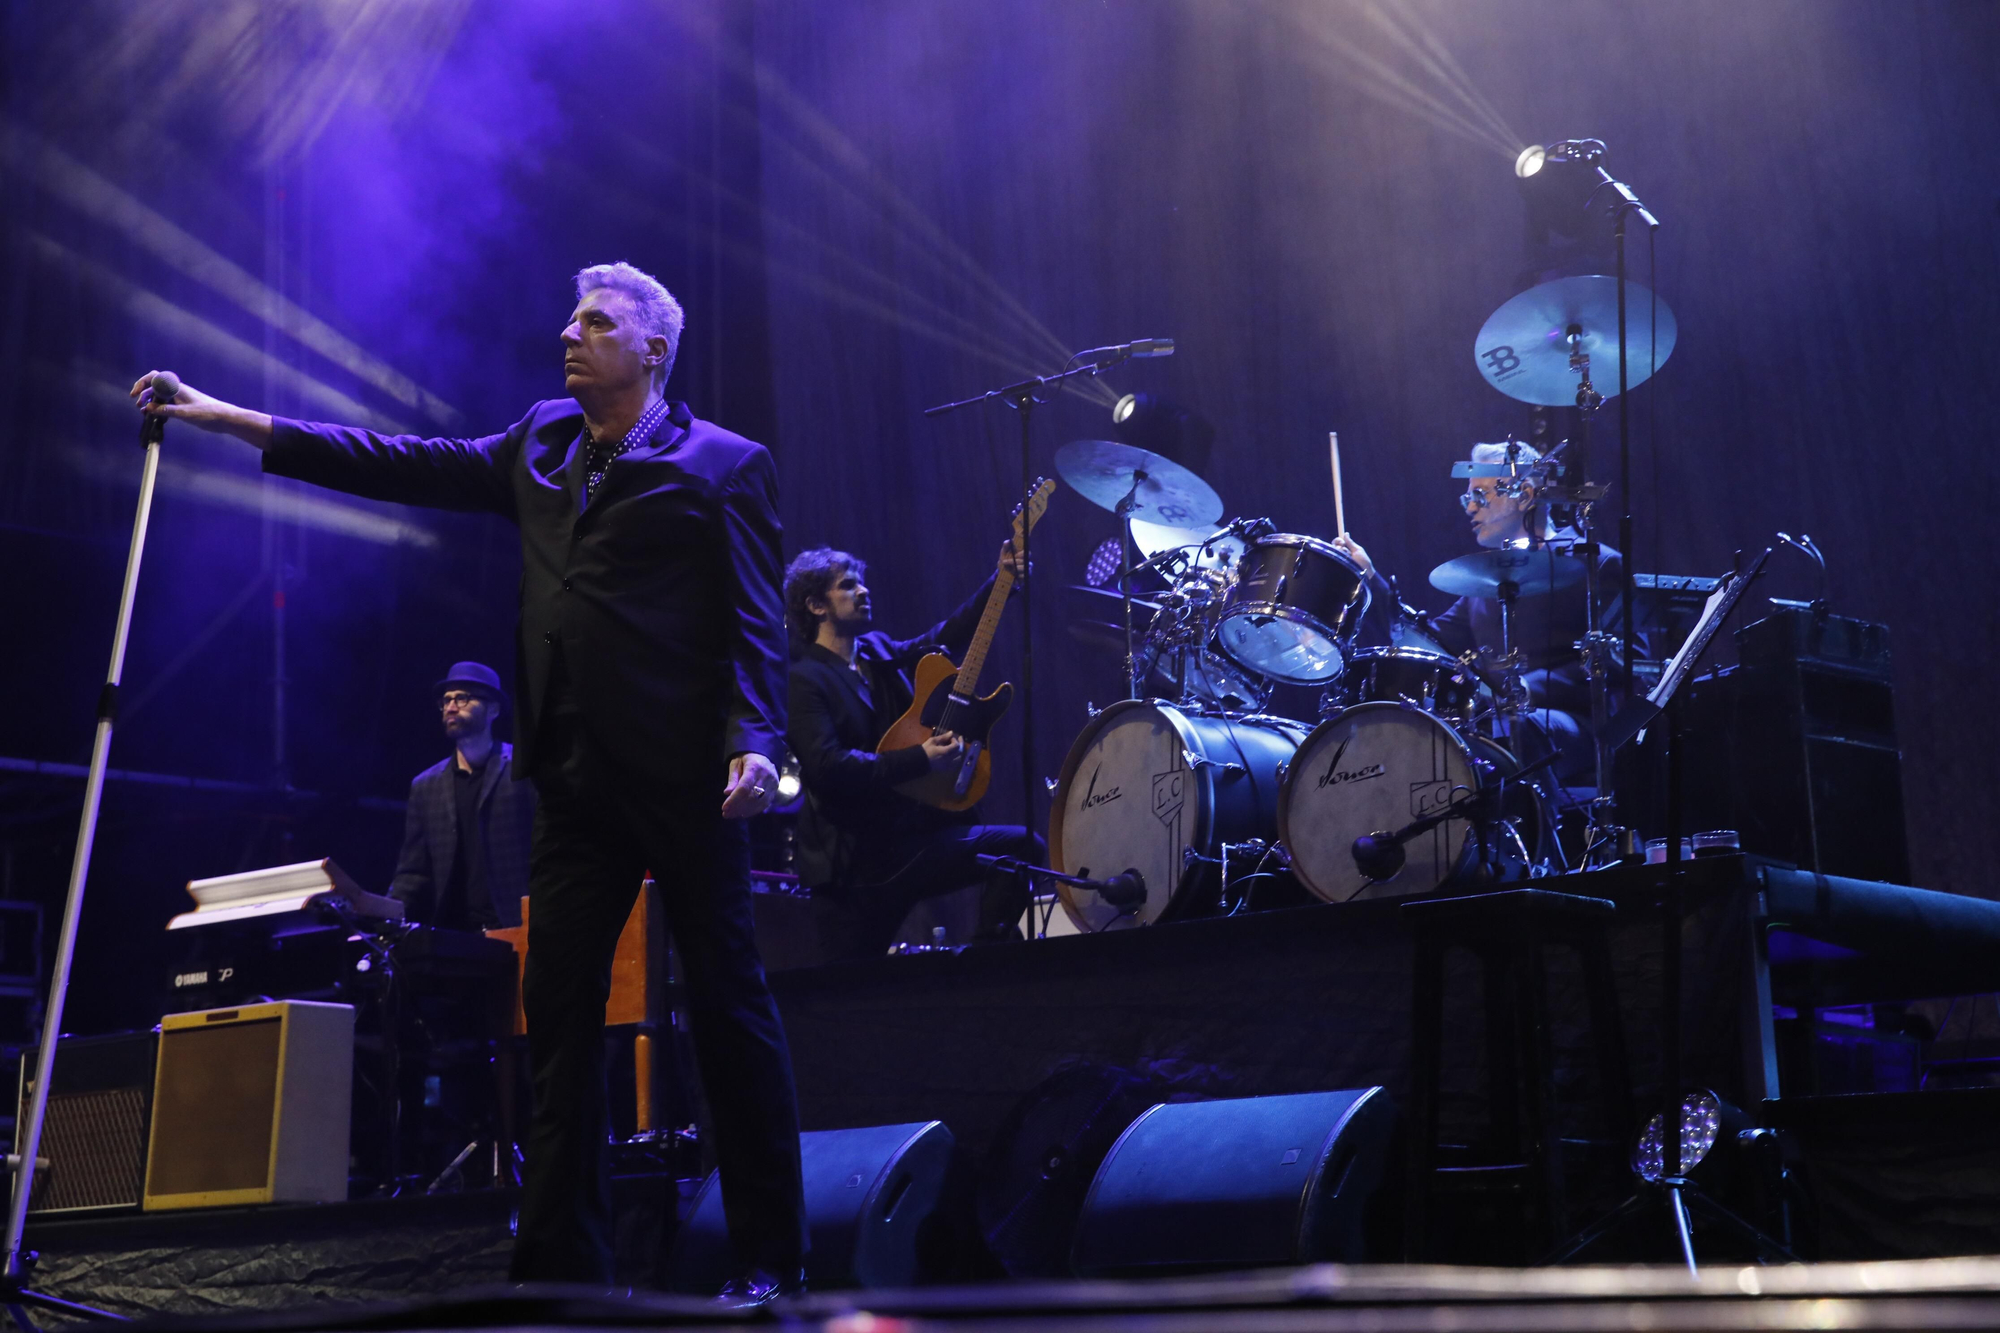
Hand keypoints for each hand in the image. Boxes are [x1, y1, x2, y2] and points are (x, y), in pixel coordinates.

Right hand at [129, 371, 273, 446]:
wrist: (225, 418)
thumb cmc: (208, 413)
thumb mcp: (185, 413)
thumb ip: (166, 411)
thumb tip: (148, 408)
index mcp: (176, 387)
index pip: (154, 377)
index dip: (142, 383)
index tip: (135, 395)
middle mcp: (176, 390)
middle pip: (154, 387)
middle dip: (144, 394)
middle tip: (138, 406)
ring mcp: (179, 398)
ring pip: (159, 397)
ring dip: (150, 403)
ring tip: (143, 413)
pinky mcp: (182, 406)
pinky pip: (166, 404)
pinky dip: (158, 409)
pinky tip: (154, 417)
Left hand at [721, 751, 779, 818]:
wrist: (764, 755)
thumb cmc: (747, 759)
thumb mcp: (736, 764)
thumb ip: (732, 778)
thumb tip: (727, 793)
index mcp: (755, 767)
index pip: (744, 787)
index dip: (734, 799)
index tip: (724, 808)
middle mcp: (766, 776)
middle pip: (752, 797)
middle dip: (737, 807)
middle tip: (726, 814)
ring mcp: (773, 784)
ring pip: (759, 803)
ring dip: (744, 811)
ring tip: (732, 815)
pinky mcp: (775, 790)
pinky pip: (764, 804)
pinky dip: (753, 810)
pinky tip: (743, 813)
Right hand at [921, 729, 964, 772]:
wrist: (920, 761)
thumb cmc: (926, 750)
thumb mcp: (933, 740)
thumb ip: (943, 737)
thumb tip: (951, 732)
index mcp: (945, 752)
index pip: (956, 746)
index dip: (955, 740)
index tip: (951, 737)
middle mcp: (949, 759)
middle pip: (960, 752)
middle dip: (960, 745)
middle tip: (958, 739)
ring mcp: (948, 765)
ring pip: (959, 759)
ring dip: (959, 752)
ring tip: (956, 748)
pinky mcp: (946, 768)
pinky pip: (955, 765)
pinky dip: (956, 759)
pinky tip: (954, 756)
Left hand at [998, 538, 1027, 580]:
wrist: (1002, 573)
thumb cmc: (1004, 561)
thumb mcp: (1003, 553)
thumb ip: (1006, 546)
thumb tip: (1008, 541)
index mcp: (1023, 555)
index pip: (1028, 553)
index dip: (1021, 554)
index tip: (1015, 555)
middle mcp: (1027, 562)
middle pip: (1025, 561)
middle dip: (1014, 562)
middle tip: (1005, 562)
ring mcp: (1027, 570)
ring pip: (1024, 568)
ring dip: (1014, 568)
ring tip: (1008, 569)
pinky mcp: (1025, 577)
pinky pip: (1023, 576)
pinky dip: (1016, 575)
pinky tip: (1012, 575)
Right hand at [1330, 533, 1374, 579]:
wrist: (1364, 575)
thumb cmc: (1363, 563)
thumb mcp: (1358, 551)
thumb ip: (1350, 543)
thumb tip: (1345, 533)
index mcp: (1347, 550)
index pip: (1339, 543)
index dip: (1338, 540)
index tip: (1341, 541)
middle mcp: (1342, 555)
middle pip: (1334, 546)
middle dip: (1337, 544)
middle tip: (1342, 546)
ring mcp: (1339, 562)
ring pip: (1334, 552)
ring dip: (1340, 551)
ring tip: (1346, 556)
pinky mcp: (1336, 567)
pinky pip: (1332, 560)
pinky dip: (1337, 558)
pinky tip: (1342, 561)